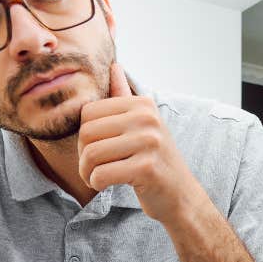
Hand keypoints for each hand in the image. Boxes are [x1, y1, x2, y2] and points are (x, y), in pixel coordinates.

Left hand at [77, 64, 210, 224]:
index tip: (96, 150)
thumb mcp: (143, 125)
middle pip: (87, 133)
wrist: (180, 195)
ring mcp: (149, 142)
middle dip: (82, 155)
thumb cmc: (155, 161)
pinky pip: (101, 174)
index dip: (84, 135)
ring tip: (96, 177)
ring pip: (91, 154)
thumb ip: (125, 96)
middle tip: (93, 168)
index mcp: (142, 104)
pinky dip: (96, 183)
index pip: (88, 112)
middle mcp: (147, 119)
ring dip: (87, 172)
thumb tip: (115, 66)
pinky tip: (105, 185)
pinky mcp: (147, 168)